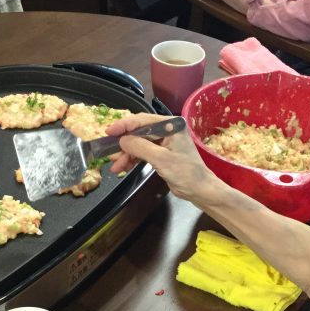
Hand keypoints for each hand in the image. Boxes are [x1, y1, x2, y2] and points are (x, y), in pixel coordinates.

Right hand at [106, 113, 221, 204]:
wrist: (200, 190)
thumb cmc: (186, 173)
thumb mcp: (161, 159)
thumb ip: (140, 147)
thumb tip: (122, 140)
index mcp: (171, 125)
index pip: (143, 120)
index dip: (124, 125)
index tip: (109, 132)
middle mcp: (168, 130)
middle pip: (139, 132)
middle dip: (124, 144)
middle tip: (110, 153)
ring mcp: (165, 142)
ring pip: (139, 144)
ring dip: (127, 155)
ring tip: (115, 166)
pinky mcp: (162, 154)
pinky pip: (143, 153)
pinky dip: (133, 160)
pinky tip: (123, 167)